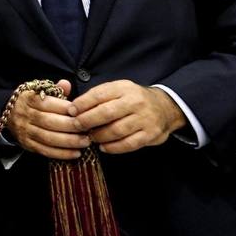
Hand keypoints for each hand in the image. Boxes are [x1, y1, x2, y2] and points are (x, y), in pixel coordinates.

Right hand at [7, 79, 87, 160]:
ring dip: (69, 141)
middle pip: (49, 122)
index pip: (47, 103)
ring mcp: (25, 131)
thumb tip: (66, 84)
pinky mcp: (27, 145)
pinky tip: (76, 153)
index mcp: (28, 99)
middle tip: (87, 129)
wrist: (10, 116)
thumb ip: (55, 89)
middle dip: (70, 126)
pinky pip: (45, 151)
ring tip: (85, 142)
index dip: (65, 108)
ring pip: (48, 138)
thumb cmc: (32, 104)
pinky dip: (62, 153)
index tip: (81, 111)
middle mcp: (25, 115)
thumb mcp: (39, 92)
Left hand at [70, 80, 185, 154]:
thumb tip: (74, 108)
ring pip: (116, 130)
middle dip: (87, 121)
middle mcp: (135, 102)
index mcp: (124, 88)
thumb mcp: (117, 90)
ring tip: (89, 137)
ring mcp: (144, 119)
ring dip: (99, 136)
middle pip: (106, 113)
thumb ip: (97, 96)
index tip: (71, 111)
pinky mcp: (150, 134)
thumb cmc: (132, 99)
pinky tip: (103, 147)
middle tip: (76, 127)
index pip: (99, 94)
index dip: (82, 104)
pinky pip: (129, 144)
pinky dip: (113, 147)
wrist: (164, 107)